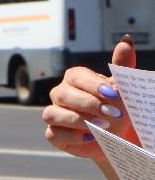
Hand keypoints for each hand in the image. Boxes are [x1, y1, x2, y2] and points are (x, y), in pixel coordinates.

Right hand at [42, 38, 137, 162]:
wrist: (119, 138)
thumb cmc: (119, 110)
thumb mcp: (124, 89)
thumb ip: (122, 66)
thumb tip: (126, 41)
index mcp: (75, 79)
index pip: (76, 76)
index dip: (93, 85)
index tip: (113, 94)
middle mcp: (61, 95)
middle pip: (63, 94)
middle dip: (88, 104)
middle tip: (112, 113)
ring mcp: (55, 114)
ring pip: (52, 114)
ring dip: (77, 120)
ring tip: (102, 127)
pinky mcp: (54, 134)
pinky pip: (53, 134)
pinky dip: (72, 137)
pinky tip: (91, 138)